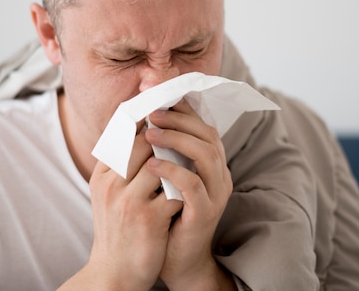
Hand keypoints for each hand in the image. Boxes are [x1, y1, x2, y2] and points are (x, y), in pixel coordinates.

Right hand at [71, 127, 182, 290]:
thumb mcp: (108, 195)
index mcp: (102, 175)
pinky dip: (187, 185)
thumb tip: (143, 131)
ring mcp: (129, 201)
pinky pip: (176, 190)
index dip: (146, 118)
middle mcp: (111, 185)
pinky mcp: (149, 219)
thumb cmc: (117, 231)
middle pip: (143, 141)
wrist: (114, 274)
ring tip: (192, 160)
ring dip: (181, 159)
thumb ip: (120, 165)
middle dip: (168, 134)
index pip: (122, 133)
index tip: (165, 111)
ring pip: (162, 162)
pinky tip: (194, 187)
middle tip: (186, 131)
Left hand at [145, 100, 234, 289]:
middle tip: (152, 113)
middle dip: (178, 120)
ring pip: (205, 154)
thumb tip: (139, 122)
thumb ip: (160, 153)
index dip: (183, 110)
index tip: (158, 98)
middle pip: (207, 135)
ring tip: (149, 134)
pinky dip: (172, 171)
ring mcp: (216, 194)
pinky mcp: (206, 212)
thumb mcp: (163, 180)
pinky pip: (193, 185)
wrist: (173, 260)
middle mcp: (219, 175)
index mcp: (211, 164)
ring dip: (176, 139)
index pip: (203, 127)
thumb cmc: (165, 216)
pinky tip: (151, 165)